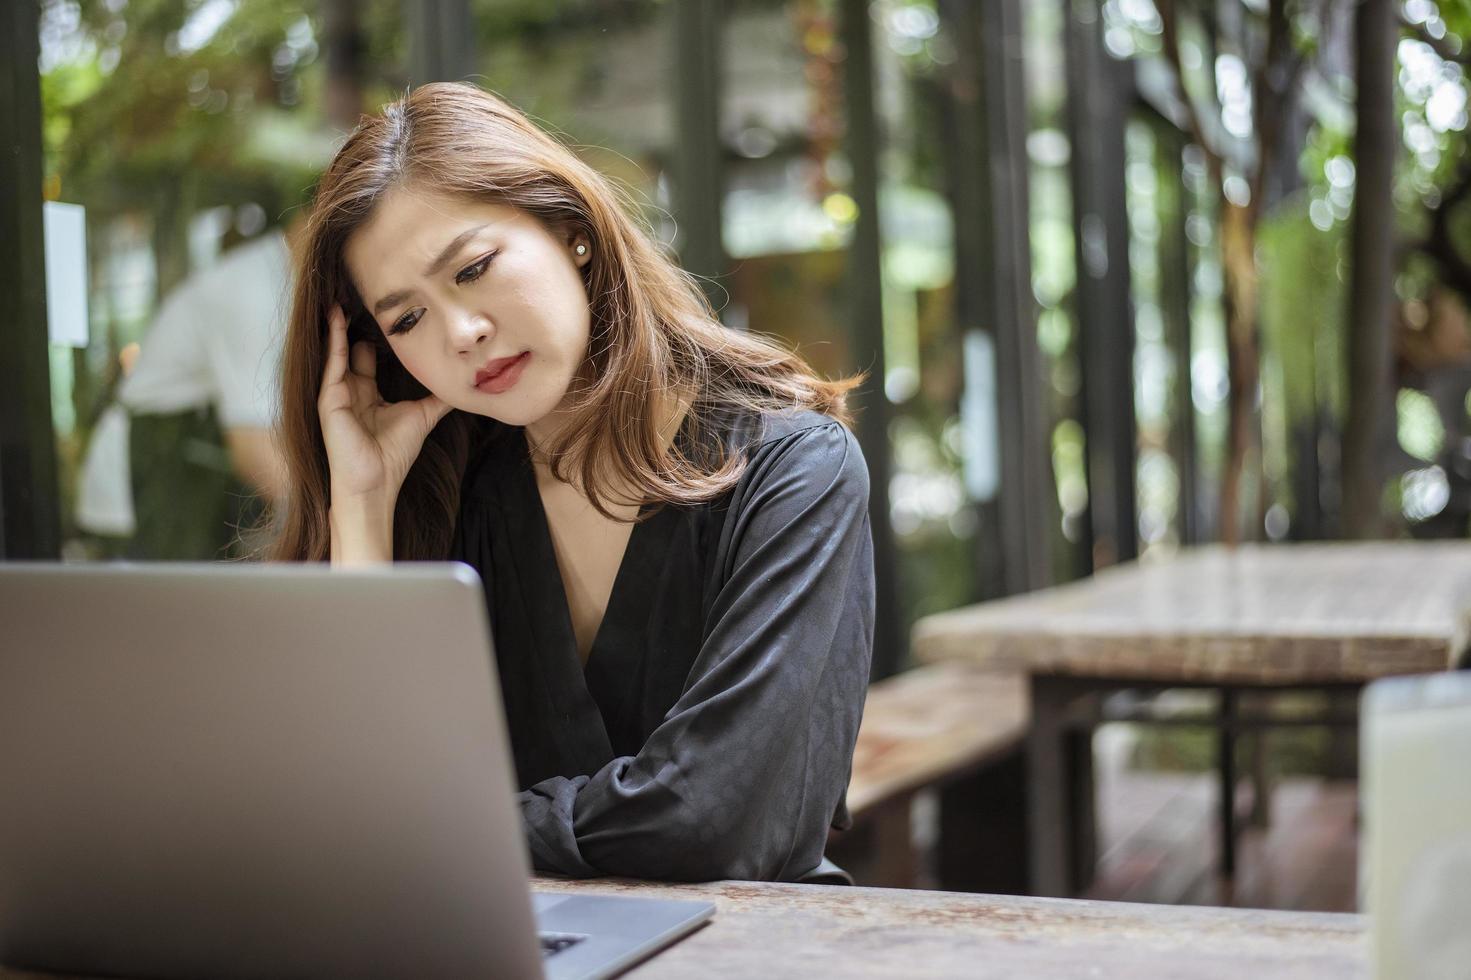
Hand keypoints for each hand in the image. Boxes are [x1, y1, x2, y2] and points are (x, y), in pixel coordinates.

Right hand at [317, 305, 450, 503]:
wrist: (375, 482)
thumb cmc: (394, 454)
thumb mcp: (422, 416)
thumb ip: (438, 399)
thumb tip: (461, 385)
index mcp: (370, 394)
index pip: (370, 358)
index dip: (379, 339)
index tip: (390, 315)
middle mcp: (352, 390)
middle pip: (354, 349)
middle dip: (359, 325)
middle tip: (366, 295)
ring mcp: (338, 393)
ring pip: (339, 350)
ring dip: (341, 324)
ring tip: (343, 294)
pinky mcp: (329, 397)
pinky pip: (332, 360)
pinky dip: (334, 338)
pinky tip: (336, 316)